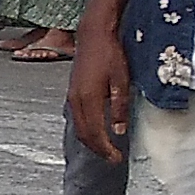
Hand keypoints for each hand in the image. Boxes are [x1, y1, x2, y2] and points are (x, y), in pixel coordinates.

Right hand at [67, 25, 130, 162]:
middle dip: (97, 149)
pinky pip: (76, 118)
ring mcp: (72, 96)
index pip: (94, 133)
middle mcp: (76, 101)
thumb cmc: (110, 53)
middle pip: (83, 134)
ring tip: (105, 147)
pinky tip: (96, 130)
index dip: (105, 149)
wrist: (93, 35)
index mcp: (88, 99)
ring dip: (90, 141)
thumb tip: (119, 130)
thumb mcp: (121, 80)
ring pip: (78, 127)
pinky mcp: (73, 92)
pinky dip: (85, 130)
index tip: (117, 158)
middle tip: (112, 157)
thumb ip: (119, 106)